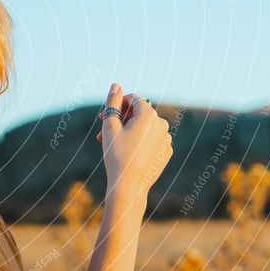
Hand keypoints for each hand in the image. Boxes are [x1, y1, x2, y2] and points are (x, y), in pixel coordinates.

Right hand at [98, 83, 172, 197]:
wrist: (129, 185)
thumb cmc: (117, 154)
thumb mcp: (110, 126)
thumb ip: (113, 102)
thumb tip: (116, 85)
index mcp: (149, 115)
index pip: (133, 99)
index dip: (117, 106)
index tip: (104, 119)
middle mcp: (162, 124)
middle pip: (139, 113)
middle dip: (121, 120)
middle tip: (103, 134)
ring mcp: (166, 139)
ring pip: (145, 128)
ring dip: (129, 132)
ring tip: (114, 145)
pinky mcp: (166, 152)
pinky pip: (152, 140)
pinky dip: (140, 142)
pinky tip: (128, 154)